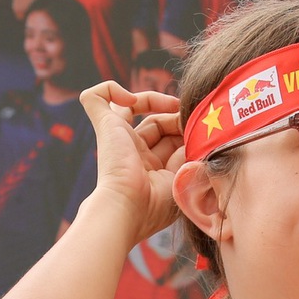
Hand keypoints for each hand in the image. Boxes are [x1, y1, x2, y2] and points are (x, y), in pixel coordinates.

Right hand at [78, 82, 181, 246]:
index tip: (202, 129)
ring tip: (172, 104)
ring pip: (130, 105)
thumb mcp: (185, 177)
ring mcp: (117, 139)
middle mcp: (133, 154)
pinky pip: (95, 98)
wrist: (127, 210)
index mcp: (152, 170)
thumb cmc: (157, 204)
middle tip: (192, 117)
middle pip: (157, 123)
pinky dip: (110, 88)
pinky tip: (129, 97)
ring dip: (154, 99)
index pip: (171, 139)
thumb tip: (197, 134)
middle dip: (177, 117)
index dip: (186, 130)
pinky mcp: (104, 127)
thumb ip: (193, 153)